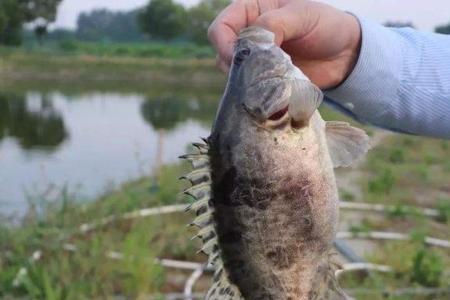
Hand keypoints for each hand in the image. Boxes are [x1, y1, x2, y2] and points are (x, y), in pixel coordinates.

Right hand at [208, 0, 360, 88]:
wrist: (346, 55)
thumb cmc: (326, 25)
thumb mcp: (302, 15)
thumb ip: (275, 24)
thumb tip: (252, 44)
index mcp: (253, 10)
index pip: (222, 26)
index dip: (223, 43)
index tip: (236, 58)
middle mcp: (249, 34)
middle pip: (223, 52)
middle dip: (234, 64)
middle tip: (252, 73)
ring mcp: (256, 58)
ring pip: (234, 72)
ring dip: (246, 79)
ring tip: (266, 81)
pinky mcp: (265, 78)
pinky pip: (250, 87)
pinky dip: (256, 91)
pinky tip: (271, 91)